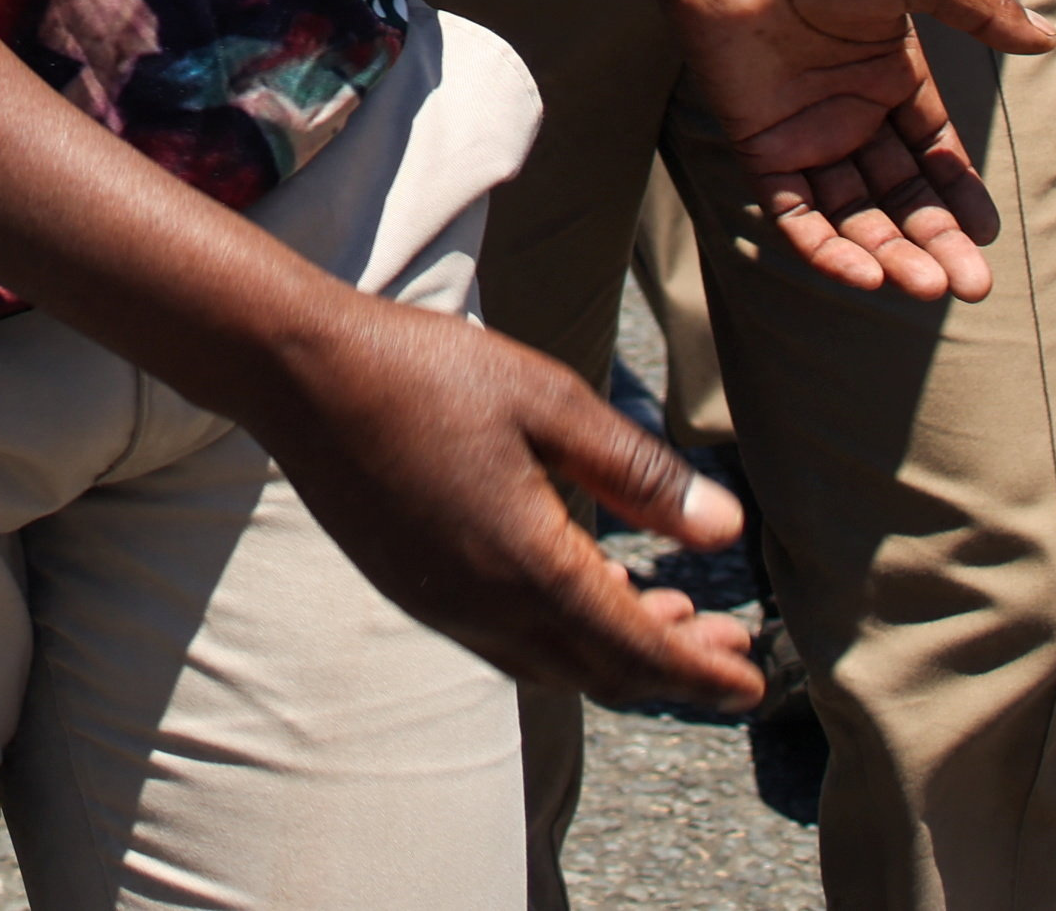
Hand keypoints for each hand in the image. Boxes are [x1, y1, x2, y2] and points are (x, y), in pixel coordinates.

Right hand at [256, 286, 762, 712]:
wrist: (300, 372)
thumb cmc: (428, 372)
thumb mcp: (550, 403)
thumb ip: (640, 472)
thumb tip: (725, 532)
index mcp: (528, 565)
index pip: (637, 650)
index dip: (703, 673)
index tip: (756, 682)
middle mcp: (485, 606)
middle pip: (601, 670)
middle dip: (673, 669)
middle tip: (730, 649)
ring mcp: (443, 603)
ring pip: (553, 662)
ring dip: (618, 653)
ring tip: (668, 615)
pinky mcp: (415, 587)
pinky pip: (509, 641)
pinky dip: (564, 635)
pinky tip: (581, 589)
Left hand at [658, 0, 1055, 300]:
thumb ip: (979, 9)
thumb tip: (1048, 37)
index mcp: (893, 78)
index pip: (935, 155)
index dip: (960, 196)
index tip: (988, 235)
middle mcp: (852, 114)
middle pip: (901, 196)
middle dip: (936, 242)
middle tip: (972, 287)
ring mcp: (805, 134)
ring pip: (854, 213)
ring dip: (888, 254)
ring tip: (925, 287)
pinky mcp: (760, 147)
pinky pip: (795, 213)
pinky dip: (826, 248)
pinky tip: (865, 276)